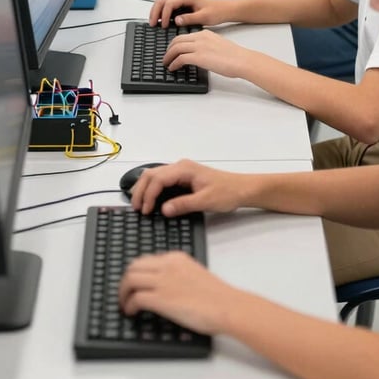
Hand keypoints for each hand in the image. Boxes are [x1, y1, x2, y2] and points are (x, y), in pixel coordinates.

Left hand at [119, 250, 238, 334]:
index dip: (136, 273)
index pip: (146, 260)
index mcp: (176, 258)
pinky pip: (135, 298)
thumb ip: (178, 274)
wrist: (226, 306)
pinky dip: (128, 305)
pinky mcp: (161, 299)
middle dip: (125, 281)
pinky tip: (131, 313)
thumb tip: (165, 286)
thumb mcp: (194, 274)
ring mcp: (163, 281)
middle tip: (124, 294)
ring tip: (124, 305)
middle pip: (133, 266)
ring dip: (123, 293)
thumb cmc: (216, 296)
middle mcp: (167, 265)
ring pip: (129, 279)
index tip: (134, 284)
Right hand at [128, 159, 249, 215]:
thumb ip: (184, 204)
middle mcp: (181, 167)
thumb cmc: (227, 192)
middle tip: (136, 208)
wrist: (242, 189)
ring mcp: (181, 171)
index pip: (158, 179)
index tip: (145, 210)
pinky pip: (162, 180)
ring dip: (145, 189)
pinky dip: (152, 189)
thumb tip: (164, 210)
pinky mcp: (183, 178)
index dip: (148, 195)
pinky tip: (150, 200)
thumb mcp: (206, 201)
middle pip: (151, 174)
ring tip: (139, 205)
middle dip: (141, 190)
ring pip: (155, 176)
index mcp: (184, 169)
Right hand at [148, 0, 228, 27]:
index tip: (163, 25)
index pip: (169, 3)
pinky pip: (168, 7)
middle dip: (155, 12)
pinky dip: (162, 14)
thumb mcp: (204, 17)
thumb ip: (189, 18)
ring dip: (157, 12)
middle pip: (161, 1)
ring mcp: (182, 0)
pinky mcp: (182, 5)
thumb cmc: (217, 11)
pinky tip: (162, 22)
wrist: (225, 10)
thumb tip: (176, 21)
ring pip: (163, 3)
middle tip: (152, 24)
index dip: (163, 15)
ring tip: (154, 24)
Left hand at [163, 29, 249, 77]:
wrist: (242, 60)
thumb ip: (207, 47)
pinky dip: (174, 63)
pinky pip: (180, 59)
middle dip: (169, 49)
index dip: (175, 43)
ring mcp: (199, 46)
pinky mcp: (199, 57)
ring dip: (168, 57)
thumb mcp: (218, 45)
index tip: (172, 50)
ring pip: (176, 48)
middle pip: (177, 40)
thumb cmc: (235, 56)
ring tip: (166, 63)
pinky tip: (173, 68)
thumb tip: (200, 55)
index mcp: (205, 34)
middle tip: (166, 57)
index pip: (185, 36)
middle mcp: (200, 38)